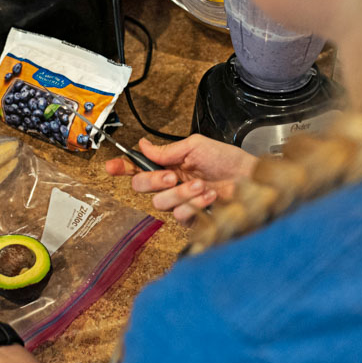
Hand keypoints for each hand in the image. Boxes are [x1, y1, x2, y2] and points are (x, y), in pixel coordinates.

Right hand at [104, 134, 256, 222]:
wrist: (250, 178)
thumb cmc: (228, 160)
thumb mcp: (196, 146)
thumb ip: (167, 150)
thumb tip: (142, 144)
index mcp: (168, 164)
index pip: (137, 166)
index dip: (121, 167)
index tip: (111, 167)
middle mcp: (170, 183)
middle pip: (140, 187)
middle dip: (154, 180)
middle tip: (173, 175)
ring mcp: (179, 201)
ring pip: (159, 203)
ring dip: (181, 193)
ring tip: (201, 184)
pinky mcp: (191, 218)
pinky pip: (179, 215)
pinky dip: (194, 204)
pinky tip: (209, 197)